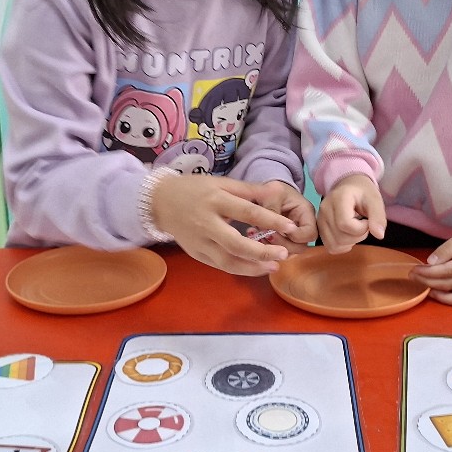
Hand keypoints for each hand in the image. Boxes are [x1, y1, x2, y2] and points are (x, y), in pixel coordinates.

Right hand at [149, 174, 299, 276]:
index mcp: (216, 201)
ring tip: (273, 267)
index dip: (271, 221)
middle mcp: (207, 223)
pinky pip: (219, 265)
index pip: (248, 212)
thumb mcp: (220, 183)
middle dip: (263, 252)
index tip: (291, 228)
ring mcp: (199, 242)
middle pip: (237, 244)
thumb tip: (276, 190)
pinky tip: (255, 268)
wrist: (159, 202)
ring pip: (228, 261)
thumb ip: (248, 189)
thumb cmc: (193, 189)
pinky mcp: (196, 254)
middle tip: (284, 254)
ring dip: (252, 267)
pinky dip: (239, 269)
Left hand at [243, 180, 318, 254]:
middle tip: (266, 235)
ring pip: (287, 252)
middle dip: (281, 244)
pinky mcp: (281, 241)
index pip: (310, 234)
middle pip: (300, 247)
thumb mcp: (273, 193)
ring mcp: (292, 236)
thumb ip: (273, 210)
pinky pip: (276, 251)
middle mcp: (302, 227)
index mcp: (306, 214)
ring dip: (271, 247)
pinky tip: (253, 235)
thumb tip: (272, 229)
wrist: (265, 191)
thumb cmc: (273, 189)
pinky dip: (264, 247)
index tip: (279, 229)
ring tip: (255, 234)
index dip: (296, 236)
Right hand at [318, 174, 385, 254]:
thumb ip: (378, 216)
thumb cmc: (363, 193)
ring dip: (351, 242)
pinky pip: (331, 247)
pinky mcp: (319, 229)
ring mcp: (319, 220)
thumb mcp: (375, 200)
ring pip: (335, 244)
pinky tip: (348, 235)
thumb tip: (379, 236)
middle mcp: (324, 209)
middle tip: (363, 224)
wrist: (349, 186)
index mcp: (338, 198)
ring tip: (355, 228)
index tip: (367, 220)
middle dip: (358, 236)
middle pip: (341, 237)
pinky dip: (343, 246)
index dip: (361, 228)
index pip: (345, 224)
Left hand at [411, 212, 451, 305]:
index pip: (446, 272)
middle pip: (449, 285)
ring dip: (442, 296)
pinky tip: (443, 292)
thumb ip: (447, 249)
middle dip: (428, 282)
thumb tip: (430, 262)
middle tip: (413, 276)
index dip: (428, 272)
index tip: (413, 269)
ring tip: (426, 288)